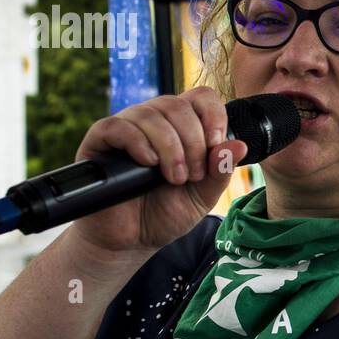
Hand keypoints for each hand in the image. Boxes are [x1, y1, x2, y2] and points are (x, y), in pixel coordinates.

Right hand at [67, 87, 247, 256]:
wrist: (131, 241)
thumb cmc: (166, 214)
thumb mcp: (203, 196)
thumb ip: (220, 171)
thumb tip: (239, 145)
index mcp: (182, 127)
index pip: (201, 97)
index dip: (213, 115)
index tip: (215, 145)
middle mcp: (154, 121)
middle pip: (177, 104)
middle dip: (193, 142)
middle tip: (192, 176)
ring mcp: (126, 127)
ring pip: (151, 114)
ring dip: (170, 148)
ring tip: (174, 178)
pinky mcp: (100, 140)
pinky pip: (118, 126)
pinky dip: (139, 143)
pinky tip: (149, 164)